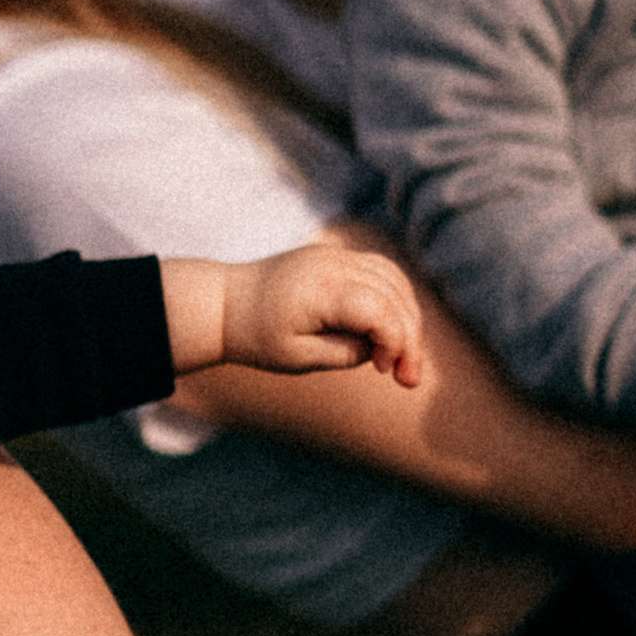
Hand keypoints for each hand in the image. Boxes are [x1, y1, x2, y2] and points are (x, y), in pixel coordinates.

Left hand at [173, 243, 422, 382]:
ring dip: (408, 317)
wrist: (225, 303)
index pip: (379, 310)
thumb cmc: (256, 337)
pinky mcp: (338, 258)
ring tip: (403, 357)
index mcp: (321, 289)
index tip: (384, 371)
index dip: (395, 342)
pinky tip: (392, 329)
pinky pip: (382, 271)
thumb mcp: (297, 357)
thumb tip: (379, 348)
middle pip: (394, 295)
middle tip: (409, 380)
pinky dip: (396, 299)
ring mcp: (337, 256)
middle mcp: (334, 264)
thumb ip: (344, 353)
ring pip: (395, 279)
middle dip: (409, 338)